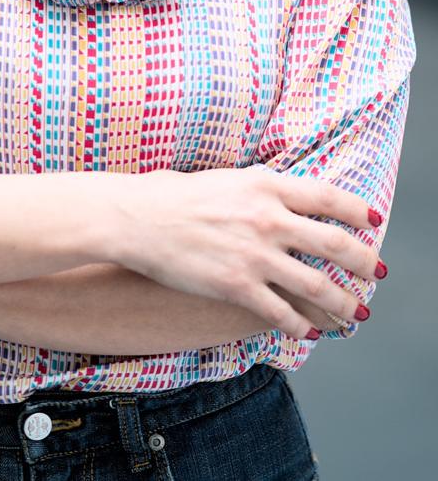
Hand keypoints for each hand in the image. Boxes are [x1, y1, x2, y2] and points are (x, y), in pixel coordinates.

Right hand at [99, 166, 384, 342]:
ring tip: (356, 313)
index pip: (329, 197)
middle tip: (376, 273)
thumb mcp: (225, 179)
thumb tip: (282, 193)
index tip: (373, 222)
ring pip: (318, 286)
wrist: (135, 218)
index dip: (357, 211)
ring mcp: (255, 255)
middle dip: (364, 263)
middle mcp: (267, 218)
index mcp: (265, 185)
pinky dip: (302, 327)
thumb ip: (259, 188)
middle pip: (335, 244)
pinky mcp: (237, 287)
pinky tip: (309, 332)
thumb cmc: (173, 196)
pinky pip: (283, 313)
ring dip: (344, 303)